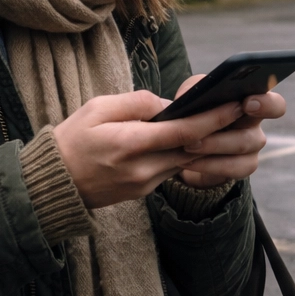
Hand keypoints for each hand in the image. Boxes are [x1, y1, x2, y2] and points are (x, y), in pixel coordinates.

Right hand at [50, 89, 246, 208]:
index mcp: (130, 144)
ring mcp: (144, 184)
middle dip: (218, 130)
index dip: (213, 118)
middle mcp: (142, 169)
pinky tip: (194, 139)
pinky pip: (171, 169)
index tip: (235, 104)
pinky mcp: (144, 191)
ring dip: (205, 144)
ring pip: (185, 161)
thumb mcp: (96, 108)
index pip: (183, 132)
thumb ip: (135, 103)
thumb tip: (167, 104)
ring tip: (223, 121)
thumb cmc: (72, 139)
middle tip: (241, 110)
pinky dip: (185, 154)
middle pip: (192, 149)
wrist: (53, 184)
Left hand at [171, 74, 286, 188]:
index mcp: (249, 100)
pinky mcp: (243, 166)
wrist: (186, 145)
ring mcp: (252, 147)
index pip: (273, 103)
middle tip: (213, 126)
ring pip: (242, 146)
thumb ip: (197, 89)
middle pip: (261, 133)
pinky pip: (233, 168)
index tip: (247, 103)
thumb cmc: (194, 111)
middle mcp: (256, 123)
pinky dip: (208, 164)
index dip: (266, 104)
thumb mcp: (192, 95)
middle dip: (234, 130)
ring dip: (213, 145)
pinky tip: (187, 161)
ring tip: (188, 145)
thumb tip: (200, 94)